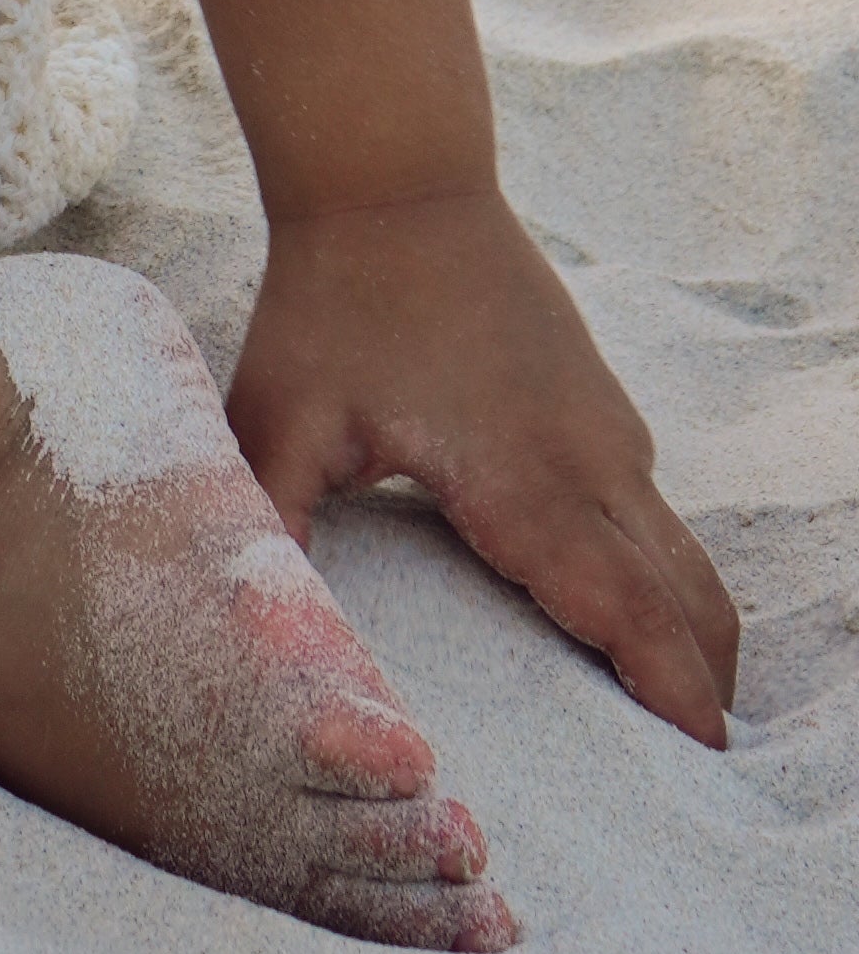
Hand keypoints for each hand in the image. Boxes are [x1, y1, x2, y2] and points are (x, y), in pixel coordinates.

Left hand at [225, 182, 737, 748]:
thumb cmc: (335, 299)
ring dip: (689, 638)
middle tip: (690, 779)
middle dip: (703, 693)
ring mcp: (608, 430)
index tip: (703, 769)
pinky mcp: (600, 406)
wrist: (393, 174)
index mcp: (527, 481)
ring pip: (683, 558)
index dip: (674, 695)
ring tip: (667, 721)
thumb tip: (248, 626)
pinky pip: (654, 514)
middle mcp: (593, 462)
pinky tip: (618, 617)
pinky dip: (662, 582)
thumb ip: (271, 522)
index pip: (633, 612)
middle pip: (689, 602)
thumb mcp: (282, 417)